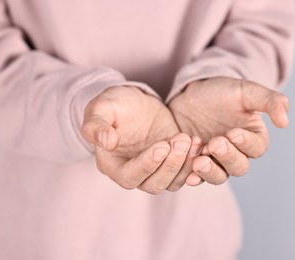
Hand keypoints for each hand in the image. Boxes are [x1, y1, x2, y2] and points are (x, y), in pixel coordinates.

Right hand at [81, 86, 201, 193]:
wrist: (135, 103)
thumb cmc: (115, 105)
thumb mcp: (101, 107)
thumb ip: (96, 125)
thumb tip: (107, 143)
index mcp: (112, 165)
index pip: (129, 176)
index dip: (147, 165)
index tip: (162, 146)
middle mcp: (133, 173)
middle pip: (154, 184)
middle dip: (171, 165)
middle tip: (182, 140)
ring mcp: (154, 170)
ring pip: (172, 182)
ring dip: (185, 164)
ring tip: (191, 139)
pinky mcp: (171, 163)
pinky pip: (185, 172)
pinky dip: (194, 161)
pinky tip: (198, 142)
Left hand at [169, 77, 288, 184]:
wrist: (191, 94)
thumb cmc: (221, 91)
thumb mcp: (246, 90)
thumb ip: (269, 101)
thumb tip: (285, 122)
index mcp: (253, 137)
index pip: (256, 147)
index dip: (246, 142)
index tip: (232, 133)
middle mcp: (237, 153)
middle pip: (239, 167)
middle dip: (227, 157)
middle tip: (214, 143)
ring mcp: (216, 161)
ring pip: (220, 176)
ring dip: (211, 172)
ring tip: (199, 162)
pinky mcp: (196, 163)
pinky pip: (198, 177)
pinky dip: (195, 177)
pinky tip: (190, 176)